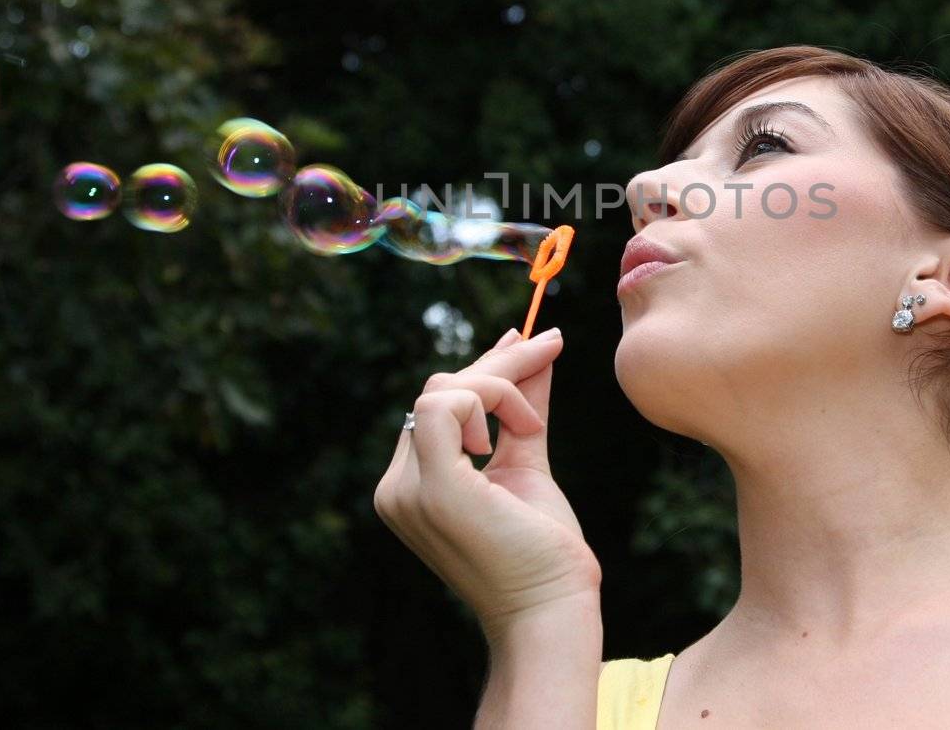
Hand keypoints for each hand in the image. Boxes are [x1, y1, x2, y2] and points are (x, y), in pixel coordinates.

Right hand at [372, 326, 602, 632]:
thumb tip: (536, 349)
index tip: (531, 341)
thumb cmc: (543, 549)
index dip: (484, 372)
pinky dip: (490, 399)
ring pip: (441, 390)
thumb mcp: (528, 462)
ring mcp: (407, 490)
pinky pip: (445, 406)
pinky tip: (521, 429)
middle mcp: (397, 487)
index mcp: (411, 485)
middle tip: (552, 341)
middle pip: (438, 391)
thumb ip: (524, 409)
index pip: (437, 406)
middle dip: (499, 365)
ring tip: (533, 425)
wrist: (552, 608)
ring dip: (499, 385)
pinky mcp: (433, 489)